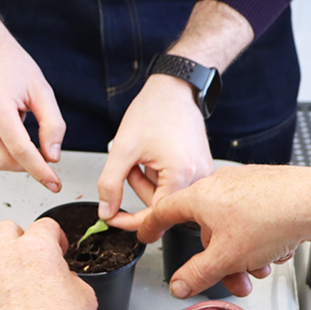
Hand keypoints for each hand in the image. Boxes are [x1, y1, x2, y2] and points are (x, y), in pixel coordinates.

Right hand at [0, 32, 65, 192]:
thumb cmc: (12, 65)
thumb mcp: (42, 91)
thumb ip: (53, 125)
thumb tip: (53, 156)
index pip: (20, 151)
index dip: (40, 171)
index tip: (54, 184)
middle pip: (4, 162)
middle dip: (27, 165)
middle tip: (44, 154)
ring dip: (14, 155)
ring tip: (20, 125)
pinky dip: (1, 147)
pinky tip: (5, 126)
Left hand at [0, 218, 97, 309]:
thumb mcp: (83, 294)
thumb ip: (68, 277)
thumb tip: (61, 279)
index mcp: (37, 249)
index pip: (44, 225)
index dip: (54, 236)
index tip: (57, 247)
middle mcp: (6, 256)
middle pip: (7, 229)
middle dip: (20, 239)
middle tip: (29, 256)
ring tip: (6, 272)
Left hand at [97, 75, 215, 222]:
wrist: (174, 89)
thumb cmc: (154, 111)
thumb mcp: (123, 149)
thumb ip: (110, 184)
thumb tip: (106, 213)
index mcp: (181, 176)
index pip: (154, 217)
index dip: (128, 220)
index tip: (111, 218)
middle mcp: (199, 179)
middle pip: (161, 207)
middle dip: (138, 188)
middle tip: (130, 165)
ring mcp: (203, 175)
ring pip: (167, 197)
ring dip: (148, 182)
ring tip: (143, 156)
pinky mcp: (202, 170)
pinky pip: (177, 186)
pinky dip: (160, 177)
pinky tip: (156, 157)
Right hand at [132, 165, 310, 297]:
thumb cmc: (270, 219)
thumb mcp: (226, 258)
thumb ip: (198, 274)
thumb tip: (179, 285)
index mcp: (200, 197)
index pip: (164, 211)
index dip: (152, 226)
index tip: (146, 235)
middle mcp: (220, 186)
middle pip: (207, 230)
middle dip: (222, 261)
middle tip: (236, 281)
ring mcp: (245, 186)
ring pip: (234, 229)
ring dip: (246, 255)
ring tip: (263, 268)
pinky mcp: (268, 189)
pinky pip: (255, 220)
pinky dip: (262, 240)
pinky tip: (278, 250)